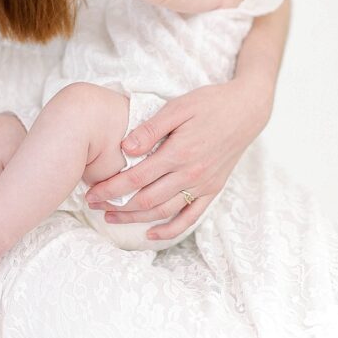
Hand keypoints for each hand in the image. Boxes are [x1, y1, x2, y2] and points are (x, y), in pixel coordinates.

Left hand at [83, 80, 270, 240]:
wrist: (246, 111)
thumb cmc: (210, 103)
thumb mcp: (178, 107)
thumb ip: (151, 128)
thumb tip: (125, 147)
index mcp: (179, 152)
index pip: (136, 177)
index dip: (111, 188)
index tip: (91, 192)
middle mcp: (191, 174)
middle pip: (146, 199)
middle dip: (117, 206)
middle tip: (92, 206)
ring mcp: (203, 185)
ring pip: (164, 211)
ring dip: (136, 219)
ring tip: (112, 219)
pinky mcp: (213, 190)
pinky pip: (190, 217)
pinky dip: (170, 229)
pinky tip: (152, 234)